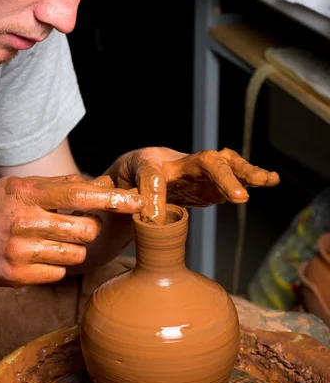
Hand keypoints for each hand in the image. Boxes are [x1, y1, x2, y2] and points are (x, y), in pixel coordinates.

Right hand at [0, 174, 141, 289]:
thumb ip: (59, 185)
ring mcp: (21, 251)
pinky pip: (60, 273)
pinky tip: (37, 256)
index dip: (111, 199)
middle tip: (73, 226)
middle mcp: (23, 221)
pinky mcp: (19, 276)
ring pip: (78, 254)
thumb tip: (101, 185)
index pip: (78, 195)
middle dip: (88, 229)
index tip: (135, 202)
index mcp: (25, 193)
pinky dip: (56, 265)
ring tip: (51, 241)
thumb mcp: (18, 187)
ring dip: (73, 249)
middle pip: (86, 229)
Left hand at [114, 147, 278, 223]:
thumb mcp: (112, 190)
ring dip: (244, 173)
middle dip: (222, 177)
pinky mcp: (208, 182)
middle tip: (238, 198)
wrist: (135, 173)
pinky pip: (230, 175)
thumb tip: (128, 213)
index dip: (153, 198)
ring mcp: (195, 170)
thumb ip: (116, 198)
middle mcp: (176, 161)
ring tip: (265, 180)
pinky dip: (250, 177)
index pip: (151, 177)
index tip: (155, 221)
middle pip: (202, 161)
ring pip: (223, 164)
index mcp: (146, 162)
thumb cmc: (122, 182)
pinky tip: (270, 179)